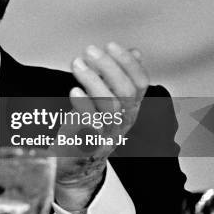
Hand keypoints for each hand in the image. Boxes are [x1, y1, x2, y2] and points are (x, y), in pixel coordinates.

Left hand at [54, 42, 148, 209]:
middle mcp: (122, 122)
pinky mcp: (88, 145)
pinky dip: (83, 105)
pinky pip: (90, 125)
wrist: (76, 167)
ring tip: (78, 64)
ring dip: (93, 80)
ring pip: (109, 105)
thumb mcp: (109, 103)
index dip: (128, 63)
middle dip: (109, 67)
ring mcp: (106, 134)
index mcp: (129, 110)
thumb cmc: (90, 130)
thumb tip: (135, 52)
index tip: (111, 45)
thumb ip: (120, 78)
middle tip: (91, 51)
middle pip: (124, 92)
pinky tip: (74, 90)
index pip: (140, 84)